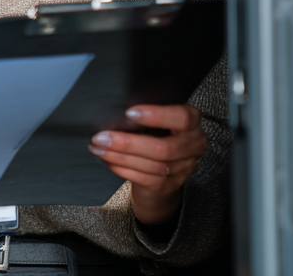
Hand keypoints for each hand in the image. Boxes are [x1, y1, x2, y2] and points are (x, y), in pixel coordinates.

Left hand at [89, 104, 206, 225]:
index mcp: (192, 124)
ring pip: (152, 166)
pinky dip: (122, 168)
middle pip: (162, 148)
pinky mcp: (170, 185)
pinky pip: (145, 178)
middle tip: (101, 137)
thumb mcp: (157, 119)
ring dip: (120, 157)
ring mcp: (184, 168)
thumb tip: (114, 108)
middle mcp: (193, 146)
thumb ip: (146, 114)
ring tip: (99, 148)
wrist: (164, 168)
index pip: (182, 118)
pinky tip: (108, 160)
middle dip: (127, 143)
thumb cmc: (157, 134)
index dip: (157, 116)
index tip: (129, 112)